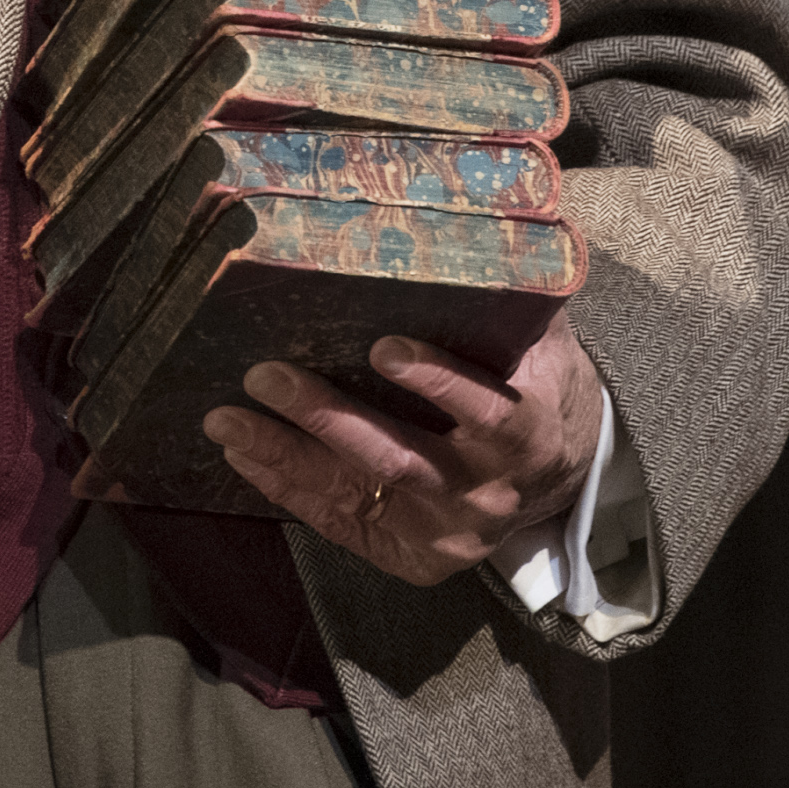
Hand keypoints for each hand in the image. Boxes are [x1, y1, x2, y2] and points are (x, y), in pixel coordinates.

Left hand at [201, 311, 608, 587]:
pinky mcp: (415, 557)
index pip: (486, 412)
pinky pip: (343, 523)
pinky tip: (244, 454)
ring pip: (359, 494)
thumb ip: (505, 300)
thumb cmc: (536, 388)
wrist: (561, 476)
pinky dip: (289, 488)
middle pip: (400, 459)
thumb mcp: (540, 343)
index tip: (383, 346)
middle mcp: (488, 493)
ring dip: (287, 455)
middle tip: (267, 375)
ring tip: (227, 420)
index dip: (437, 381)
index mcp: (527, 436)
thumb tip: (456, 230)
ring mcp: (449, 532)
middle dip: (327, 418)